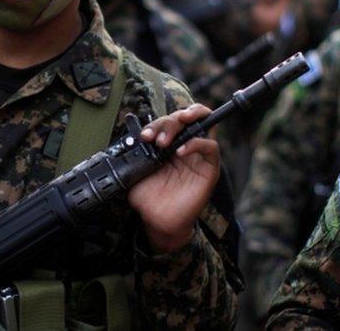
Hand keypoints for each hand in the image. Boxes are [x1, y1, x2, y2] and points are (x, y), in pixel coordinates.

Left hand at [131, 104, 219, 252]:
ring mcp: (197, 156)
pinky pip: (210, 148)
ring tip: (168, 137)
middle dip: (169, 122)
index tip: (144, 136)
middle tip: (157, 138)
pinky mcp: (208, 168)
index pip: (167, 122)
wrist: (158, 220)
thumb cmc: (149, 198)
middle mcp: (183, 146)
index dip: (156, 124)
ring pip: (201, 125)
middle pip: (183, 118)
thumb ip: (135, 156)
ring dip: (185, 123)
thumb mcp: (135, 172)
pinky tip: (181, 152)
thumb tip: (130, 142)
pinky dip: (197, 144)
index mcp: (166, 145)